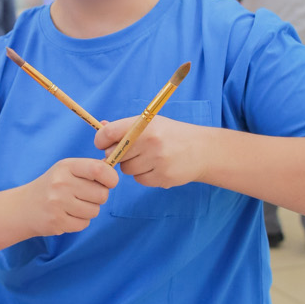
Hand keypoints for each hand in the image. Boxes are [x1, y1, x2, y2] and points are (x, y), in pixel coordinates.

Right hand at [21, 157, 118, 236]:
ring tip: (74, 206)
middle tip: (85, 195)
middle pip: (102, 194)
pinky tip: (67, 215)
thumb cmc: (53, 186)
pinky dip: (80, 221)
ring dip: (89, 210)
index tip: (110, 182)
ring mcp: (58, 203)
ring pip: (94, 211)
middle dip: (99, 197)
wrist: (24, 207)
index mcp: (66, 166)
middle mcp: (61, 183)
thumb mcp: (67, 170)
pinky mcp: (57, 222)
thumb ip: (90, 169)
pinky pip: (84, 224)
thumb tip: (114, 168)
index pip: (98, 170)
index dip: (111, 177)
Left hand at [93, 116, 207, 189]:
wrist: (203, 150)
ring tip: (149, 158)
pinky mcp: (163, 177)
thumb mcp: (152, 123)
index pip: (110, 133)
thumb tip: (101, 126)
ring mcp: (157, 160)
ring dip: (132, 166)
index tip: (102, 144)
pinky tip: (157, 167)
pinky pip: (140, 180)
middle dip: (119, 155)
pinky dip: (144, 176)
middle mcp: (151, 141)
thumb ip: (126, 127)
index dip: (101, 140)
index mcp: (145, 124)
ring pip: (127, 169)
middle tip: (132, 151)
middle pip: (115, 154)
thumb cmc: (172, 134)